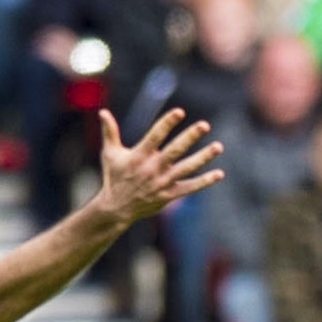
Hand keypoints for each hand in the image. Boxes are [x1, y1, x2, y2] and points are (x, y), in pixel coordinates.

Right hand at [93, 109, 223, 226]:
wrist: (117, 209)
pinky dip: (205, 182)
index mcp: (139, 156)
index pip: (155, 136)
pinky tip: (219, 173)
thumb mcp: (109, 154)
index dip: (167, 123)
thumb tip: (103, 112)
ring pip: (187, 168)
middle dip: (190, 137)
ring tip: (218, 147)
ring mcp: (162, 183)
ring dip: (203, 158)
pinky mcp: (169, 195)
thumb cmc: (114, 178)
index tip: (180, 112)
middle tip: (205, 125)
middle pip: (175, 151)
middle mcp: (153, 168)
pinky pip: (190, 188)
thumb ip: (110, 132)